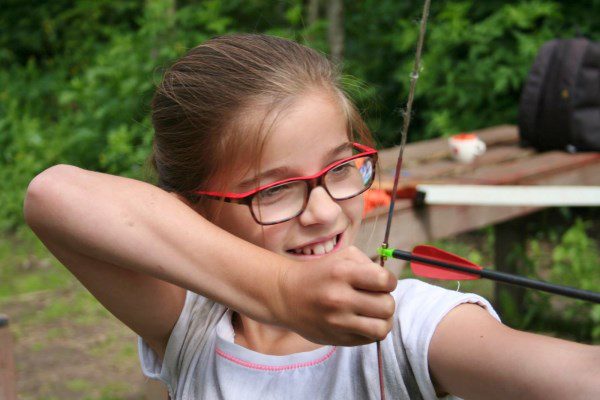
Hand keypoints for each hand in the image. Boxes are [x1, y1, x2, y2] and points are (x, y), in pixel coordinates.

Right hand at [274, 246, 396, 345]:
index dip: (389, 281)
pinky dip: (371, 330)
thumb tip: (389, 282)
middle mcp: (339, 299)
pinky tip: (361, 321)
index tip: (380, 282)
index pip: (386, 281)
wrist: (286, 295)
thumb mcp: (341, 257)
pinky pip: (370, 339)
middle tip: (375, 298)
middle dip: (386, 300)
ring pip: (382, 328)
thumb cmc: (320, 273)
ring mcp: (337, 322)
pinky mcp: (337, 339)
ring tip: (374, 313)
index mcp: (342, 273)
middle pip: (387, 306)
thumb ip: (368, 264)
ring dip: (383, 320)